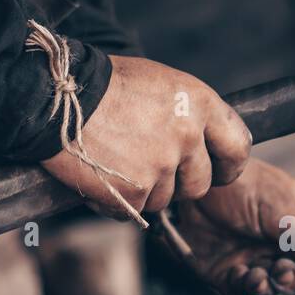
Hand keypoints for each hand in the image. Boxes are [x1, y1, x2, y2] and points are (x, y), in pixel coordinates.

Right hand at [41, 55, 250, 216]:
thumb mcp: (161, 85)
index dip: (229, 165)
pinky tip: (102, 175)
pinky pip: (136, 210)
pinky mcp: (135, 191)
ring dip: (145, 190)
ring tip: (118, 162)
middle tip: (152, 168)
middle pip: (200, 183)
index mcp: (199, 104)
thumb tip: (205, 144)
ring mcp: (162, 166)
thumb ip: (189, 116)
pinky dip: (119, 200)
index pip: (238, 147)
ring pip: (166, 200)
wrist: (56, 97)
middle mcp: (187, 136)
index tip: (219, 171)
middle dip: (179, 183)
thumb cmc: (106, 85)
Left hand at [172, 159, 294, 294]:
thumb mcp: (278, 206)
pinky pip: (244, 290)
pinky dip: (247, 286)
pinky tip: (243, 273)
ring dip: (272, 287)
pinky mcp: (228, 273)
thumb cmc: (242, 185)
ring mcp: (255, 260)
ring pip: (274, 288)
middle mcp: (281, 248)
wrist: (196, 186)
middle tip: (284, 271)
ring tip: (261, 275)